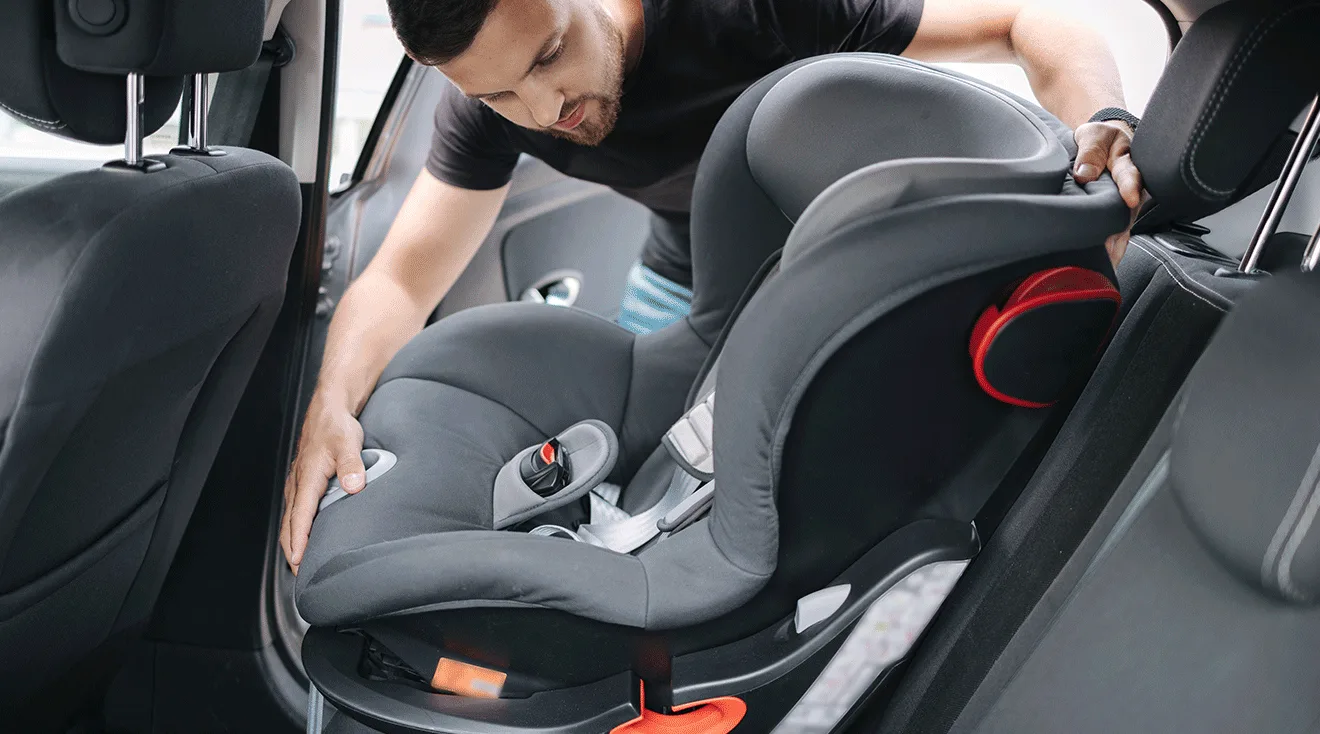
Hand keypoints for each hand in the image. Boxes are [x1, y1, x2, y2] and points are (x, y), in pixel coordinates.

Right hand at [280, 391, 366, 574]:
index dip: (299, 541)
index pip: (300, 517)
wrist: (329, 409)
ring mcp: (299, 483)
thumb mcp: (348, 442)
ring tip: (300, 563)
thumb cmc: (336, 425)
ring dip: (293, 541)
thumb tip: (353, 486)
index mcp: (307, 477)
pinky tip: (306, 536)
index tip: (297, 561)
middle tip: (299, 575)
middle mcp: (298, 483)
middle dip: (292, 550)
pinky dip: (297, 528)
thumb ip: (352, 465)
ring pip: (291, 519)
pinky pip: (296, 511)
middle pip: (290, 524)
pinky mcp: (304, 482)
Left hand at [1073, 120, 1143, 267]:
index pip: (1131, 175)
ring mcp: (1122, 203)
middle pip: (1127, 210)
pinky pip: (1115, 232)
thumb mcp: (1094, 135)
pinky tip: (1104, 263)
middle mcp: (1128, 186)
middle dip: (1120, 231)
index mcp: (1125, 163)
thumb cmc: (1100, 138)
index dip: (1130, 186)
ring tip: (1106, 263)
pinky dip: (1110, 248)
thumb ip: (1090, 151)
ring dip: (1114, 245)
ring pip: (1122, 226)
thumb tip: (1084, 174)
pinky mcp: (1114, 214)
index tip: (1129, 199)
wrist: (1101, 142)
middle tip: (1111, 249)